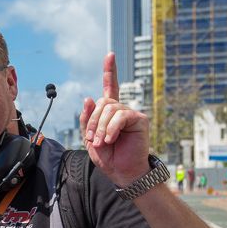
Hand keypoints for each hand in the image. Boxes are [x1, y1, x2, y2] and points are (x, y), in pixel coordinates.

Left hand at [79, 53, 150, 186]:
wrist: (122, 172)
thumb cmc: (108, 157)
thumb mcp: (89, 137)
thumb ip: (87, 118)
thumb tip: (89, 97)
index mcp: (109, 112)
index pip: (110, 87)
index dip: (110, 71)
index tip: (110, 55)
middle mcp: (121, 110)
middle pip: (102, 102)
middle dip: (92, 120)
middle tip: (93, 139)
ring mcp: (130, 113)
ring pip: (109, 108)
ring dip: (100, 127)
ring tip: (102, 142)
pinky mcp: (139, 120)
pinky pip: (121, 116)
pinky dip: (112, 128)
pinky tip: (111, 139)